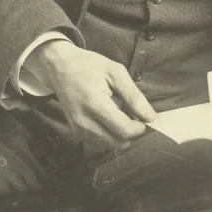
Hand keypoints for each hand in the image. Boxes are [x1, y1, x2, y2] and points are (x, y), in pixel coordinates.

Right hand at [26, 40, 156, 151]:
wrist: (60, 68)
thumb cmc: (89, 66)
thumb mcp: (116, 72)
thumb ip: (134, 96)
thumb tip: (151, 117)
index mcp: (95, 104)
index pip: (124, 130)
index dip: (141, 128)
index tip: (147, 117)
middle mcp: (84, 122)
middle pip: (119, 142)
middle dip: (133, 133)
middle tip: (137, 116)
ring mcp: (78, 130)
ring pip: (111, 145)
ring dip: (123, 135)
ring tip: (123, 115)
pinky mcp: (76, 133)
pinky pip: (101, 143)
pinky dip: (112, 135)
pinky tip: (111, 119)